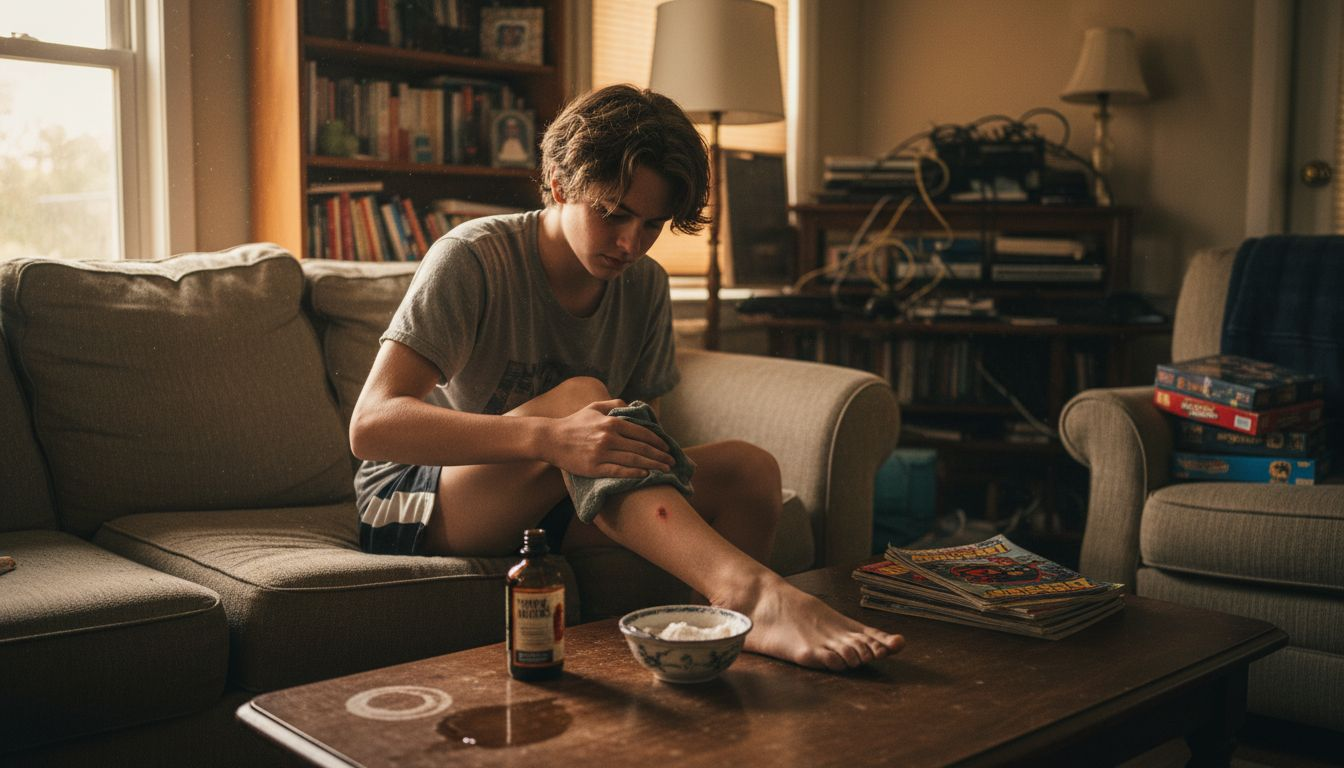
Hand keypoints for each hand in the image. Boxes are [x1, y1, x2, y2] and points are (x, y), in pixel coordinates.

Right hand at [545, 399, 675, 477]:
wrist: (551, 439)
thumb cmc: (574, 423)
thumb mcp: (594, 407)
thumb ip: (614, 404)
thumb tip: (633, 407)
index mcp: (611, 422)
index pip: (641, 432)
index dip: (658, 441)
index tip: (667, 447)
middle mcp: (609, 437)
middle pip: (641, 447)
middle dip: (660, 455)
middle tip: (672, 462)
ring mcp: (602, 453)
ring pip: (634, 460)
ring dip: (652, 465)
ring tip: (664, 470)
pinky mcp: (594, 468)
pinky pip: (619, 471)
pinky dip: (634, 473)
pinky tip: (645, 475)